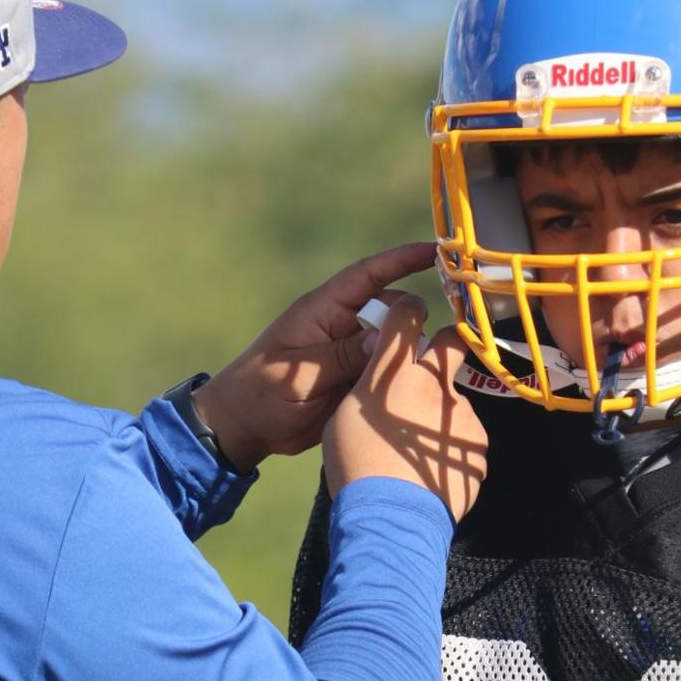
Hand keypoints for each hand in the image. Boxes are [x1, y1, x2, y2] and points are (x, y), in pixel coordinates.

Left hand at [191, 242, 437, 472]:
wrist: (244, 429)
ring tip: (426, 372)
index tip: (436, 251)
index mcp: (323, 311)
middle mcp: (342, 327)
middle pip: (392, 312)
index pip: (369, 275)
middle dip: (413, 321)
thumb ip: (341, 357)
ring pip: (394, 344)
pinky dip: (401, 378)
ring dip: (409, 354)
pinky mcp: (356, 381)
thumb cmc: (260, 393)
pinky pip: (387, 373)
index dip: (402, 260)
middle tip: (430, 346)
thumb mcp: (298, 374)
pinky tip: (417, 390)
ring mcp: (351, 354)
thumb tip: (386, 339)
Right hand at [322, 297, 486, 521]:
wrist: (390, 518)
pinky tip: (433, 471)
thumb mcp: (344, 419)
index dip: (407, 313)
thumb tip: (379, 382)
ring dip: (441, 416)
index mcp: (391, 375)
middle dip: (445, 344)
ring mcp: (461, 414)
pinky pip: (465, 437)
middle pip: (450, 342)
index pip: (405, 318)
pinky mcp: (478, 444)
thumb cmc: (356, 468)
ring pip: (454, 401)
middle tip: (434, 363)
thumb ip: (368, 391)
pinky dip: (451, 448)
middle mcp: (431, 385)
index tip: (409, 317)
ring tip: (420, 453)